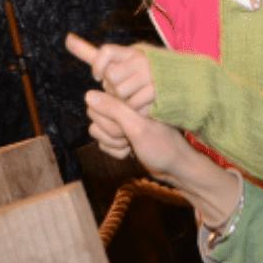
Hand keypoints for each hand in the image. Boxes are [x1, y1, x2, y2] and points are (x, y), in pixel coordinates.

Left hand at [66, 33, 155, 112]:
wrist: (178, 85)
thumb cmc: (138, 73)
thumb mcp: (118, 60)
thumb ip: (91, 52)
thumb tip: (66, 38)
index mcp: (131, 51)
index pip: (106, 50)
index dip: (97, 66)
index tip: (97, 76)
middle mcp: (141, 59)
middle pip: (111, 76)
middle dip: (112, 88)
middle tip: (123, 90)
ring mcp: (150, 75)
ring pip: (120, 92)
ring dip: (123, 101)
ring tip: (132, 98)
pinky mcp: (158, 91)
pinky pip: (134, 105)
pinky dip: (135, 110)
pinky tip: (141, 106)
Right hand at [85, 91, 241, 225]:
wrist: (176, 168)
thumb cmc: (162, 146)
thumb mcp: (137, 127)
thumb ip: (113, 109)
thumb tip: (87, 94)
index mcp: (129, 96)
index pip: (98, 101)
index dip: (107, 119)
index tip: (125, 127)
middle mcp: (124, 107)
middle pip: (95, 117)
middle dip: (111, 133)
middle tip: (130, 138)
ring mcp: (122, 122)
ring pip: (97, 131)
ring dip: (113, 143)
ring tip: (132, 145)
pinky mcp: (121, 136)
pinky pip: (103, 143)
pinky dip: (115, 151)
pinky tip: (131, 151)